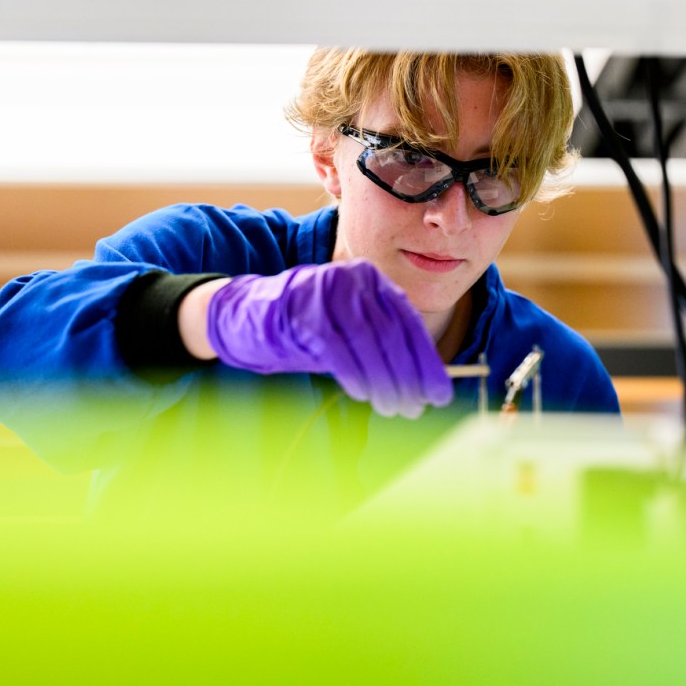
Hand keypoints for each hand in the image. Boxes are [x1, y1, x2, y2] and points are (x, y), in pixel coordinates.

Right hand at [206, 260, 452, 417]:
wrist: (246, 315)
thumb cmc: (306, 330)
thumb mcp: (350, 333)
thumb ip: (382, 348)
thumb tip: (422, 385)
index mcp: (371, 279)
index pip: (407, 322)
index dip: (426, 360)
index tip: (438, 393)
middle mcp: (353, 278)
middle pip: (392, 332)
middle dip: (409, 375)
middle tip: (416, 407)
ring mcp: (326, 290)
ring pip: (369, 340)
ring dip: (384, 380)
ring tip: (393, 407)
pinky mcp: (302, 310)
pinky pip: (337, 348)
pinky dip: (354, 374)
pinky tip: (362, 393)